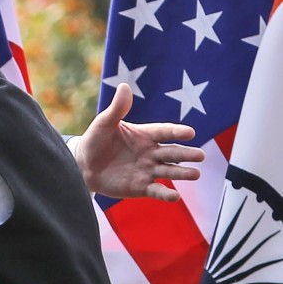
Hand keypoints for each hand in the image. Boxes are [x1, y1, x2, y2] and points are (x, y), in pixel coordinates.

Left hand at [75, 83, 204, 200]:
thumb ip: (117, 108)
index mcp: (144, 135)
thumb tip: (124, 86)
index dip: (177, 132)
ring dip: (182, 173)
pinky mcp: (141, 187)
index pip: (164, 132)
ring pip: (169, 171)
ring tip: (196, 174)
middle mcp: (150, 153)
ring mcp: (148, 170)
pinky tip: (175, 197)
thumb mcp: (104, 123)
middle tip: (200, 155)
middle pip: (172, 153)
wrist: (83, 166)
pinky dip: (166, 195)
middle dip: (186, 154)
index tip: (190, 132)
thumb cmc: (95, 141)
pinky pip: (157, 191)